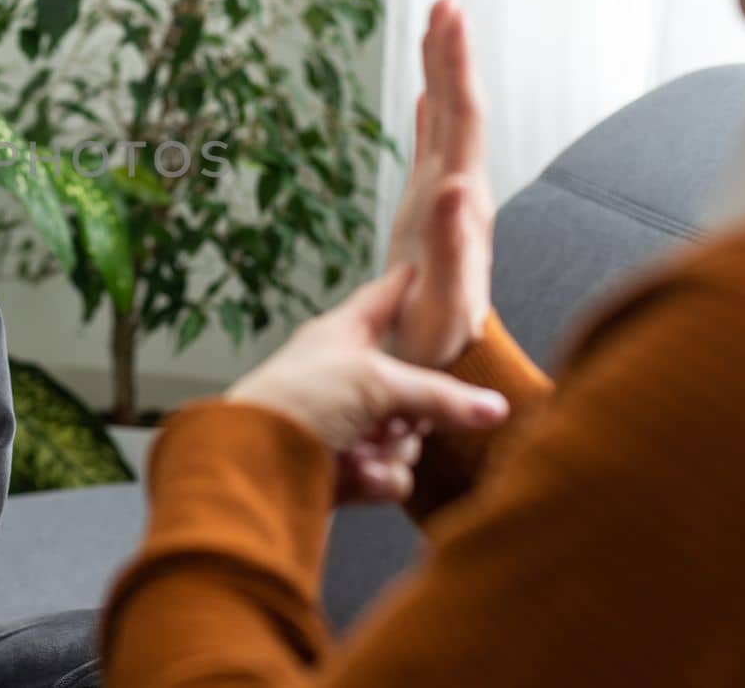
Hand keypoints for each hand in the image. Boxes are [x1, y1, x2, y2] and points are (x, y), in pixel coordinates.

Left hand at [225, 264, 507, 499]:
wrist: (249, 469)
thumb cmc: (296, 402)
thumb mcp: (375, 382)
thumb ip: (438, 395)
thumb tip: (495, 407)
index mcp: (341, 335)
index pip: (384, 299)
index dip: (408, 285)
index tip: (429, 268)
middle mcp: (343, 376)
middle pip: (411, 384)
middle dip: (414, 409)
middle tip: (399, 417)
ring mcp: (343, 426)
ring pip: (404, 437)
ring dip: (392, 449)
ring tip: (365, 450)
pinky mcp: (341, 470)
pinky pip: (388, 473)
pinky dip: (377, 477)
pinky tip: (356, 475)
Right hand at [384, 0, 493, 366]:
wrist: (446, 362)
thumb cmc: (439, 338)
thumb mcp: (440, 297)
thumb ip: (447, 241)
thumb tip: (452, 183)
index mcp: (462, 201)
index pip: (463, 119)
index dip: (455, 66)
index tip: (448, 18)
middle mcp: (460, 191)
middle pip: (461, 108)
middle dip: (453, 53)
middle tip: (444, 1)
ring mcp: (447, 198)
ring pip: (448, 121)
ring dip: (444, 72)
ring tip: (436, 26)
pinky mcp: (431, 210)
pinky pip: (431, 147)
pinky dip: (430, 113)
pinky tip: (427, 93)